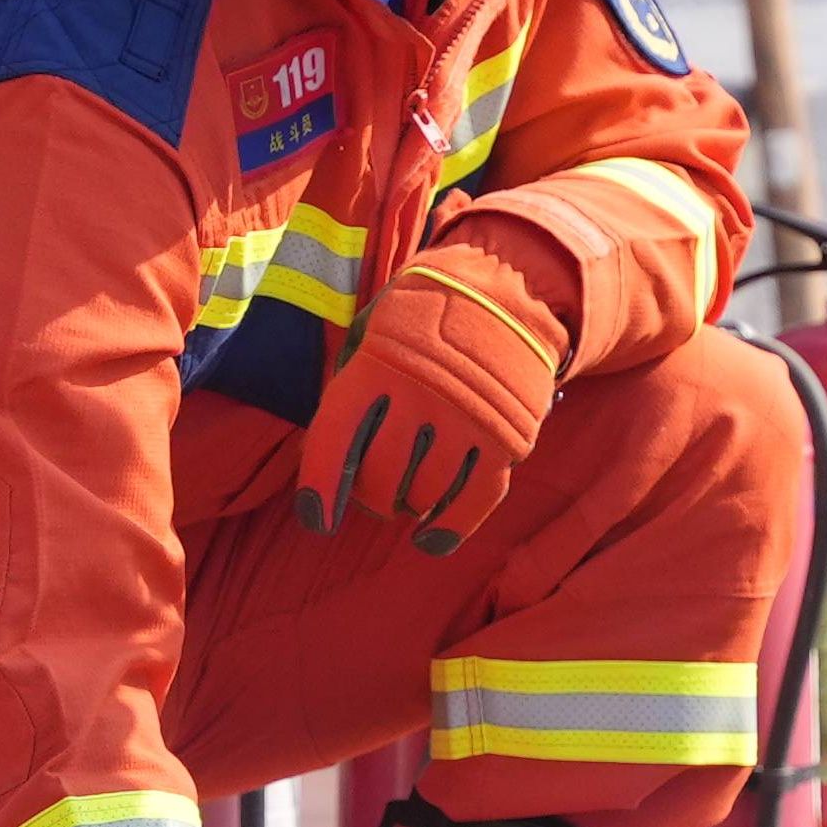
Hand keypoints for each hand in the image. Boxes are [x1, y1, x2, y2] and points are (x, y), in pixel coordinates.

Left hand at [299, 221, 570, 551]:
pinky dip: (448, 528)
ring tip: (406, 494)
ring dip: (408, 505)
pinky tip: (429, 539)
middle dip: (370, 494)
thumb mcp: (371, 331)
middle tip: (374, 487)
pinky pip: (472, 501)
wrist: (508, 287)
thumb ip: (348, 387)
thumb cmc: (423, 316)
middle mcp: (420, 396)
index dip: (320, 490)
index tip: (318, 520)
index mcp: (375, 366)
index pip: (335, 443)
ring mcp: (467, 420)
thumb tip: (325, 454)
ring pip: (423, 496)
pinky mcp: (506, 438)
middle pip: (379, 480)